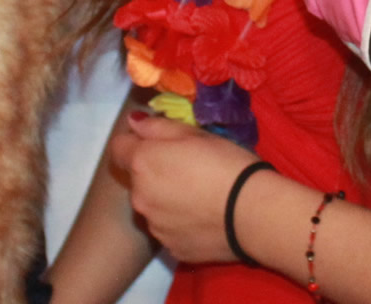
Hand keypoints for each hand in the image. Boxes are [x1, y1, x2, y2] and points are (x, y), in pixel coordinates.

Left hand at [110, 110, 265, 264]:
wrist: (252, 213)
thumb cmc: (225, 163)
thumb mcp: (195, 134)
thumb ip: (157, 127)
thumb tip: (133, 122)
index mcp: (142, 163)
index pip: (118, 148)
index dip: (136, 143)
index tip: (160, 144)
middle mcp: (139, 197)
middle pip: (137, 179)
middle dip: (154, 172)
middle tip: (188, 169)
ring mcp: (154, 226)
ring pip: (152, 206)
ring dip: (165, 199)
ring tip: (199, 197)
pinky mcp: (171, 248)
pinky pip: (169, 229)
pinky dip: (180, 222)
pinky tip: (204, 218)